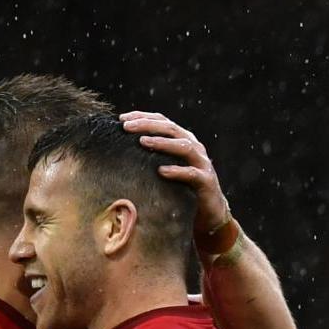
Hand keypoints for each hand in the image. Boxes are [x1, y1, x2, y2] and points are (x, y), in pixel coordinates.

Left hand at [122, 111, 232, 243]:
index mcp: (183, 139)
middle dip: (148, 125)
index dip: (142, 116)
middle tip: (126, 127)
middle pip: (171, 128)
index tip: (121, 119)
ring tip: (142, 142)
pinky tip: (161, 171)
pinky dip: (177, 171)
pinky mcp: (207, 181)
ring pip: (184, 146)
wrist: (208, 211)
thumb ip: (152, 154)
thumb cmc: (181, 187)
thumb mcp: (165, 165)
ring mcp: (202, 163)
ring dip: (162, 143)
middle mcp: (194, 147)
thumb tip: (120, 145)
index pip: (162, 121)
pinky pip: (192, 174)